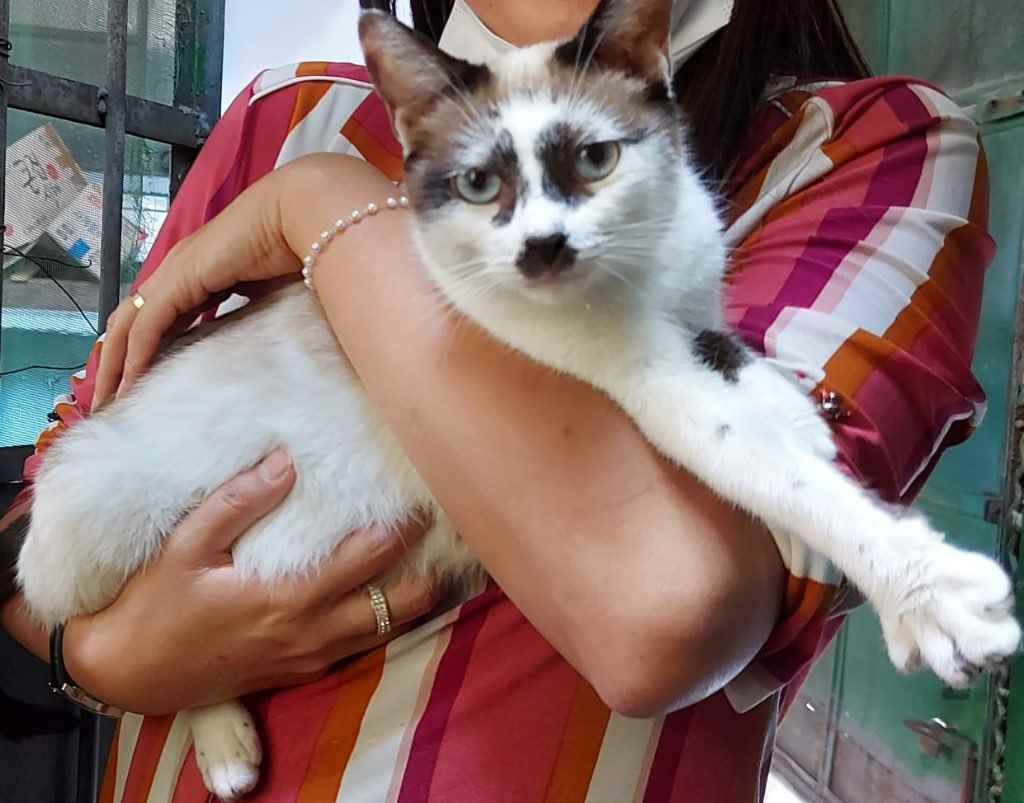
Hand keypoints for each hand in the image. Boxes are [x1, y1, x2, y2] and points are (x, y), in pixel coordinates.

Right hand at [61, 449, 439, 715]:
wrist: (130, 673)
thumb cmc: (157, 603)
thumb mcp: (187, 545)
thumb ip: (238, 502)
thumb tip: (286, 461)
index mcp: (287, 598)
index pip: (366, 560)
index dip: (403, 531)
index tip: (428, 501)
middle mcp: (311, 633)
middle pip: (396, 606)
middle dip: (432, 573)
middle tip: (454, 538)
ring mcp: (310, 657)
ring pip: (386, 631)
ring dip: (417, 600)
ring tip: (443, 566)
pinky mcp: (303, 672)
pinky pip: (361, 647)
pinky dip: (387, 622)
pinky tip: (399, 597)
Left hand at [92, 155, 328, 407]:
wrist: (298, 216)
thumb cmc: (294, 248)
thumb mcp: (263, 291)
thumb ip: (248, 310)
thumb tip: (254, 337)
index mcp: (196, 271)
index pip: (156, 315)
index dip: (142, 347)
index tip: (138, 379)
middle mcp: (177, 270)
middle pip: (130, 320)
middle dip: (115, 360)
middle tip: (109, 398)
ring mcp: (174, 272)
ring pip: (129, 325)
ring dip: (116, 363)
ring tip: (110, 399)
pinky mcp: (179, 281)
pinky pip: (148, 325)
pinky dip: (136, 355)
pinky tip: (132, 381)